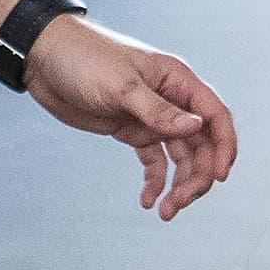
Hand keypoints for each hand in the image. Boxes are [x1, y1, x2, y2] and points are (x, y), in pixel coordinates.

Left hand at [22, 18, 237, 218]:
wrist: (45, 57)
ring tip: (165, 212)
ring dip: (179, 184)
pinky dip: (154, 181)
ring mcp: (151, 116)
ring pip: (180, 156)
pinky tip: (147, 201)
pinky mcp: (131, 129)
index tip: (219, 177)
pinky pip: (153, 160)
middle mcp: (171, 99)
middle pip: (201, 143)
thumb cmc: (84, 59)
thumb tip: (197, 128)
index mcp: (177, 80)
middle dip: (197, 176)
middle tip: (178, 204)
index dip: (224, 147)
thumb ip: (158, 110)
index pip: (215, 116)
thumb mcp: (121, 87)